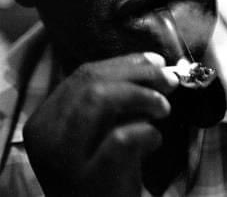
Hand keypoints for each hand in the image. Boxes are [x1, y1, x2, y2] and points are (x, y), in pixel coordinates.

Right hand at [23, 53, 177, 196]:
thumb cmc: (104, 174)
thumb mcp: (99, 132)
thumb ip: (115, 100)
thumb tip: (155, 64)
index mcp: (44, 120)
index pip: (83, 74)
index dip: (125, 63)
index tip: (157, 61)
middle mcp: (46, 136)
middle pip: (92, 81)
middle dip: (139, 73)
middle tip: (169, 81)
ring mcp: (63, 159)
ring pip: (100, 99)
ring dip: (142, 96)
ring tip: (163, 108)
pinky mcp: (89, 178)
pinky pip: (123, 137)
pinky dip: (147, 131)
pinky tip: (153, 141)